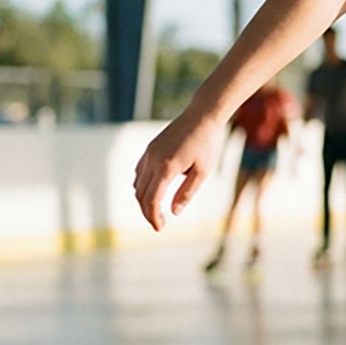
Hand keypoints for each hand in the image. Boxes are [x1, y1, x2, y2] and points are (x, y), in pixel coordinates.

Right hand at [133, 112, 224, 230]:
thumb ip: (187, 193)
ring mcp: (149, 153)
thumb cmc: (207, 144)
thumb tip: (174, 212)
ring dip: (145, 200)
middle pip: (142, 194)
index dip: (153, 217)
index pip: (152, 199)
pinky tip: (154, 193)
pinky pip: (140, 172)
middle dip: (148, 212)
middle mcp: (153, 159)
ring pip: (138, 184)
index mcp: (166, 167)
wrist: (201, 116)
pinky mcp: (150, 149)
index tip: (160, 228)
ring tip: (158, 211)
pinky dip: (143, 186)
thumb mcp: (202, 172)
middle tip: (160, 225)